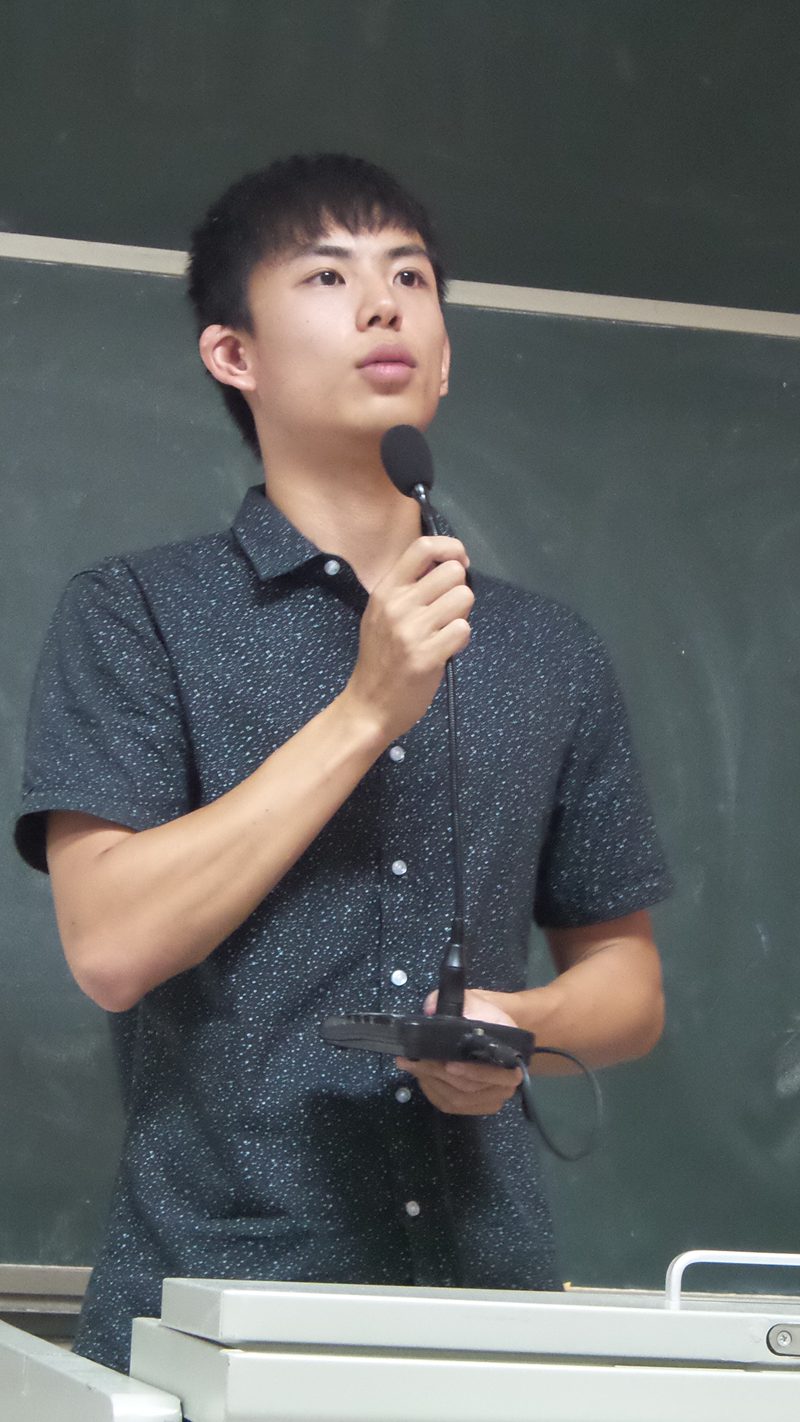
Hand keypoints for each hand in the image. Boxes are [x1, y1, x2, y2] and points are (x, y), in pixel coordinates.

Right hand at [343, 536, 472, 742]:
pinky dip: (460, 640)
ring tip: (443, 631)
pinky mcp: (427, 656)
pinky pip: (464, 630)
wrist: (369, 705)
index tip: (459, 563)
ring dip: (461, 615)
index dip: (451, 548)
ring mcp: (412, 630)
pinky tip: (444, 650)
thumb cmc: (380, 658)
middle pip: (453, 571)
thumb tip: (448, 564)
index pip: (423, 547)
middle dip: (459, 589)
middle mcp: (397, 605)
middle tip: (447, 610)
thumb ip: (409, 588)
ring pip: (464, 598)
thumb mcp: (382, 613)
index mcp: (386, 590)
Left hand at [396, 988, 522, 1115]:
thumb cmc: (483, 1016)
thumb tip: (431, 1009)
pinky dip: (433, 1092)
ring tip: (412, 1065)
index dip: (472, 1072)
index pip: (494, 1073)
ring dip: (431, 1083)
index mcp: (512, 1057)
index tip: (448, 1064)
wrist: (489, 1025)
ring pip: (457, 1099)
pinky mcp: (476, 1105)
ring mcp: (492, 1097)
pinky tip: (422, 1077)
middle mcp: (507, 1082)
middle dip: (438, 1074)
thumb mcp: (474, 1002)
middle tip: (414, 1060)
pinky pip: (451, 1105)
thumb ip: (458, 1003)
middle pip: (469, 1088)